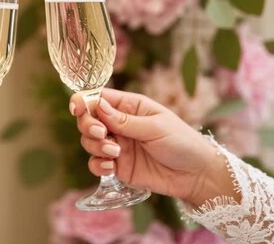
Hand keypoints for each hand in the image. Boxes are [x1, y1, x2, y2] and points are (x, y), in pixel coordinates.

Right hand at [71, 88, 236, 205]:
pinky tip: (111, 167)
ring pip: (89, 142)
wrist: (196, 175)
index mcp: (130, 107)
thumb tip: (99, 107)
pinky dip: (98, 165)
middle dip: (89, 126)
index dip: (84, 101)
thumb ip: (125, 120)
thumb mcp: (156, 127)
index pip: (99, 98)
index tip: (77, 107)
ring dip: (95, 147)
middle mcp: (119, 124)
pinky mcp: (117, 167)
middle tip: (102, 134)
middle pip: (89, 119)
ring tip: (115, 153)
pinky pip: (96, 163)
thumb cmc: (182, 143)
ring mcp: (117, 146)